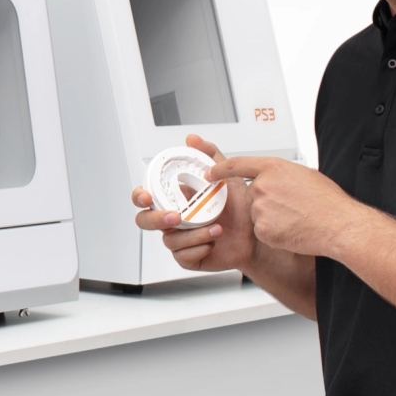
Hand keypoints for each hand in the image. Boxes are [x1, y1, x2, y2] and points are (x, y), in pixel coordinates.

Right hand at [132, 134, 256, 272]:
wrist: (256, 233)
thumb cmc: (240, 206)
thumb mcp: (227, 176)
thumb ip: (210, 156)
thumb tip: (192, 139)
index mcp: (176, 199)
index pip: (146, 196)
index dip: (140, 196)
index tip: (146, 196)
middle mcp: (174, 218)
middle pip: (146, 220)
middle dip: (156, 219)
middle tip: (176, 217)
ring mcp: (180, 238)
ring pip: (169, 240)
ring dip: (193, 234)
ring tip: (216, 228)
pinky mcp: (188, 256)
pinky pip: (182, 256)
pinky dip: (198, 247)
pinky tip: (213, 241)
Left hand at [211, 151, 365, 257]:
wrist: (338, 225)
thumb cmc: (327, 202)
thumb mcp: (305, 175)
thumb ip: (282, 175)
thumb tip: (276, 178)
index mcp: (273, 168)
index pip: (237, 165)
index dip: (220, 169)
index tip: (210, 172)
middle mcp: (262, 186)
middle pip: (253, 195)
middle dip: (267, 202)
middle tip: (291, 207)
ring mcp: (260, 208)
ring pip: (258, 215)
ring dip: (272, 218)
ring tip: (296, 218)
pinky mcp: (262, 229)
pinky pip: (263, 231)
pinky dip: (275, 233)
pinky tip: (292, 230)